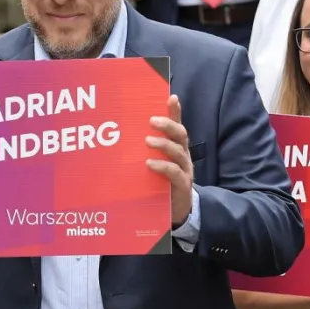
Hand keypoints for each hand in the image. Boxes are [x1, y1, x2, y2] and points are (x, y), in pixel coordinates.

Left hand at [146, 95, 193, 226]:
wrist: (176, 210)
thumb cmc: (161, 182)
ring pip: (178, 152)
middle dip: (168, 125)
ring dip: (163, 144)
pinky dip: (163, 166)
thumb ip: (144, 150)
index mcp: (176, 147)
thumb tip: (124, 134)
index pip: (177, 124)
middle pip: (180, 134)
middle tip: (152, 121)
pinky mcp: (182, 185)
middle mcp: (182, 155)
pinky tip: (150, 164)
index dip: (175, 111)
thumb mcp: (153, 162)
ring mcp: (184, 170)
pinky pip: (175, 173)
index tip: (171, 97)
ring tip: (148, 141)